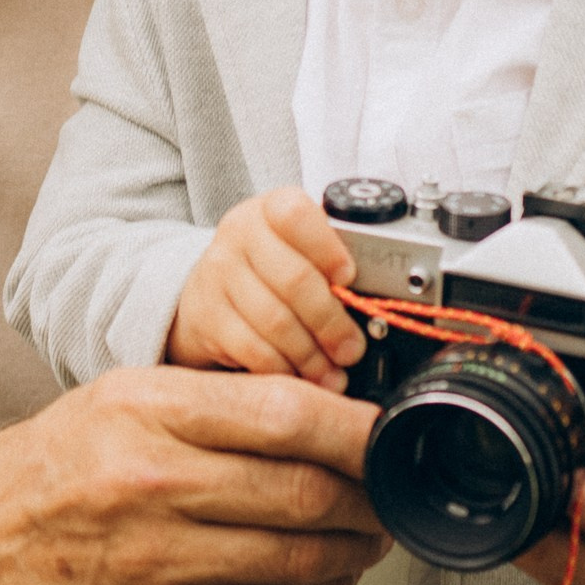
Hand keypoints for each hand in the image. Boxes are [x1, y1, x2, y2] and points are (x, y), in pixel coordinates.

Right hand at [0, 365, 388, 584]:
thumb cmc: (43, 473)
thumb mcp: (116, 401)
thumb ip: (209, 403)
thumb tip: (312, 413)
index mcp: (144, 411)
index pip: (282, 413)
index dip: (355, 427)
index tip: (386, 431)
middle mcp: (153, 482)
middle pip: (303, 489)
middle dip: (368, 493)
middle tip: (390, 487)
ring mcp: (160, 559)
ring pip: (298, 555)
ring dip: (354, 547)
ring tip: (371, 533)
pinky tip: (328, 573)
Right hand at [164, 187, 365, 391]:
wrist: (210, 290)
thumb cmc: (269, 268)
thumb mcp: (298, 247)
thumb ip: (332, 259)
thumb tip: (378, 297)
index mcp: (269, 209)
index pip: (296, 216)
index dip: (328, 249)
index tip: (349, 278)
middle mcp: (239, 235)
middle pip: (294, 279)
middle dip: (331, 322)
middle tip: (351, 349)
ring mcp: (218, 274)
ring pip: (276, 321)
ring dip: (312, 355)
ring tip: (331, 371)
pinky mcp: (206, 316)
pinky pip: (254, 349)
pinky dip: (284, 369)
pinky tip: (299, 375)